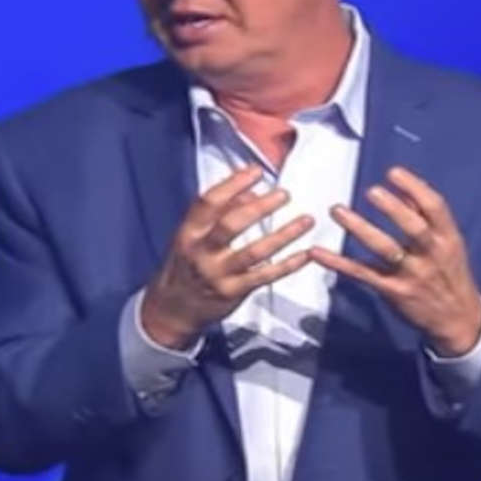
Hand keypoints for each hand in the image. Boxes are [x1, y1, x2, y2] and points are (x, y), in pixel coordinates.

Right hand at [140, 165, 314, 349]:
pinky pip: (265, 276)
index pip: (208, 203)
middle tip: (284, 194)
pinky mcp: (234, 292)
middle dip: (259, 208)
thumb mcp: (193, 236)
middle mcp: (201, 252)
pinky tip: (306, 254)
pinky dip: (288, 265)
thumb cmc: (187, 264)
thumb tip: (252, 192)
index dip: (233, 184)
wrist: (173, 309)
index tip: (256, 171)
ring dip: (283, 235)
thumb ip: (219, 213)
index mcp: (189, 232)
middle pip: (230, 225)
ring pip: (254, 252)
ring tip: (307, 220)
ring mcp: (218, 274)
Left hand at [308, 166, 480, 356]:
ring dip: (360, 228)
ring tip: (338, 210)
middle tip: (372, 191)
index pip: (435, 207)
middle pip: (414, 228)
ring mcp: (412, 274)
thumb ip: (427, 217)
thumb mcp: (449, 244)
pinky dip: (338, 263)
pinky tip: (317, 252)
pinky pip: (362, 274)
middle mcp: (431, 254)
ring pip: (385, 250)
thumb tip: (405, 190)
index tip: (393, 173)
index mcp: (448, 238)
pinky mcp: (393, 291)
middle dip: (394, 209)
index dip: (415, 187)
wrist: (458, 320)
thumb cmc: (450, 274)